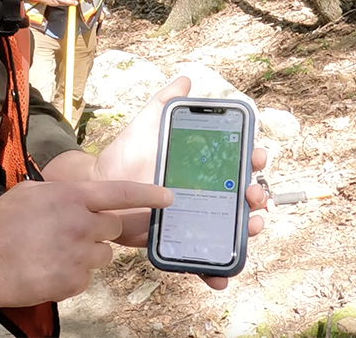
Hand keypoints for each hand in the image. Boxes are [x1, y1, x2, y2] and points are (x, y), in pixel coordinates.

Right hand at [0, 180, 172, 307]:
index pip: (119, 192)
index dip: (147, 194)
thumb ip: (58, 193)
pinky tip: (50, 267)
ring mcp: (80, 255)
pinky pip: (87, 276)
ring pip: (103, 254)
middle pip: (114, 227)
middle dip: (101, 229)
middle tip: (75, 232)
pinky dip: (73, 273)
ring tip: (57, 251)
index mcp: (70, 197)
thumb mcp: (28, 193)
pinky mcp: (75, 281)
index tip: (167, 197)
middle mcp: (81, 224)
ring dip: (88, 252)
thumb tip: (73, 198)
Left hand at [91, 77, 269, 288]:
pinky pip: (203, 259)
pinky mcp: (181, 242)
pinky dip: (216, 272)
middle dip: (257, 195)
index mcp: (200, 166)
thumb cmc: (124, 158)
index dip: (253, 158)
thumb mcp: (144, 127)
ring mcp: (195, 218)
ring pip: (231, 228)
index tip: (258, 155)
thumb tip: (185, 79)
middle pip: (242, 196)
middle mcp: (204, 193)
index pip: (236, 161)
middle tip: (254, 193)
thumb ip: (163, 104)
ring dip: (248, 230)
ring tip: (251, 227)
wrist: (97, 190)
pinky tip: (221, 277)